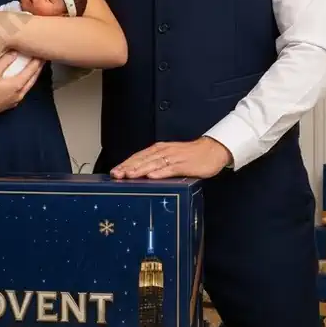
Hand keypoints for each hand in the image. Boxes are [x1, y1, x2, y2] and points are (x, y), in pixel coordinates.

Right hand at [0, 55, 43, 120]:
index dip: (38, 61)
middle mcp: (18, 94)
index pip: (32, 70)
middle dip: (38, 69)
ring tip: (34, 69)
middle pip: (33, 79)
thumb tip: (14, 51)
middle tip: (42, 60)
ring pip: (27, 87)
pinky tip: (21, 82)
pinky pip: (21, 92)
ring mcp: (14, 101)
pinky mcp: (8, 105)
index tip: (42, 53)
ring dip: (31, 77)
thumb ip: (4, 61)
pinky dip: (24, 85)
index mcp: (16, 85)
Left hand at [109, 137, 232, 179]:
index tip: (113, 172)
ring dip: (140, 169)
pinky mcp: (185, 165)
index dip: (125, 164)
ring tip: (128, 175)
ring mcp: (174, 158)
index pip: (138, 157)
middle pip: (142, 160)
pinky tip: (151, 176)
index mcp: (158, 149)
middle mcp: (163, 152)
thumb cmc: (190, 155)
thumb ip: (156, 163)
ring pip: (153, 163)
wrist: (212, 150)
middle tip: (115, 174)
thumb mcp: (169, 156)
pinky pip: (171, 168)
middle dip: (128, 168)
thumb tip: (140, 173)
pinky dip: (160, 172)